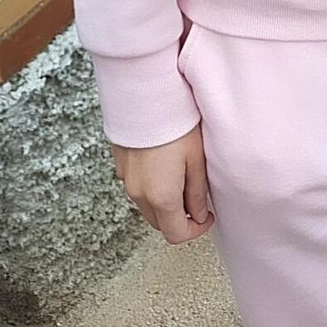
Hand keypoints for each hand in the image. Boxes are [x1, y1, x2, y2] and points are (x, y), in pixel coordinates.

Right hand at [110, 126, 214, 243]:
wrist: (144, 92)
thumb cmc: (174, 121)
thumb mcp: (197, 158)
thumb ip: (197, 192)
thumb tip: (199, 214)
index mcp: (162, 196)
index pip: (176, 234)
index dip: (195, 230)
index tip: (206, 217)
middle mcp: (139, 193)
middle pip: (159, 222)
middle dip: (179, 217)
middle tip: (196, 198)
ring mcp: (126, 179)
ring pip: (146, 205)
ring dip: (163, 202)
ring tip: (180, 176)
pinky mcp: (120, 164)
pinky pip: (136, 186)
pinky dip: (149, 186)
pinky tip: (162, 164)